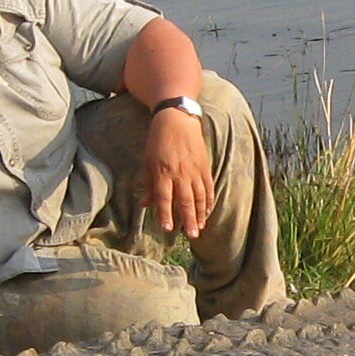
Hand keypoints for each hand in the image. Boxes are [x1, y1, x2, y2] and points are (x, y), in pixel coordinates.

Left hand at [138, 102, 214, 238]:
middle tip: (192, 236)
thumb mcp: (147, 161)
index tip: (168, 229)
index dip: (166, 214)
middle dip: (189, 220)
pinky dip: (209, 200)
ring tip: (201, 228)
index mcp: (163, 172)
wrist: (177, 119)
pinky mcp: (205, 166)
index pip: (164, 198)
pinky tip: (208, 211)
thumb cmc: (158, 140)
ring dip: (200, 214)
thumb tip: (145, 205)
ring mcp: (194, 170)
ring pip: (200, 196)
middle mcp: (180, 173)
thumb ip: (148, 184)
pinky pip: (209, 187)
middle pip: (185, 201)